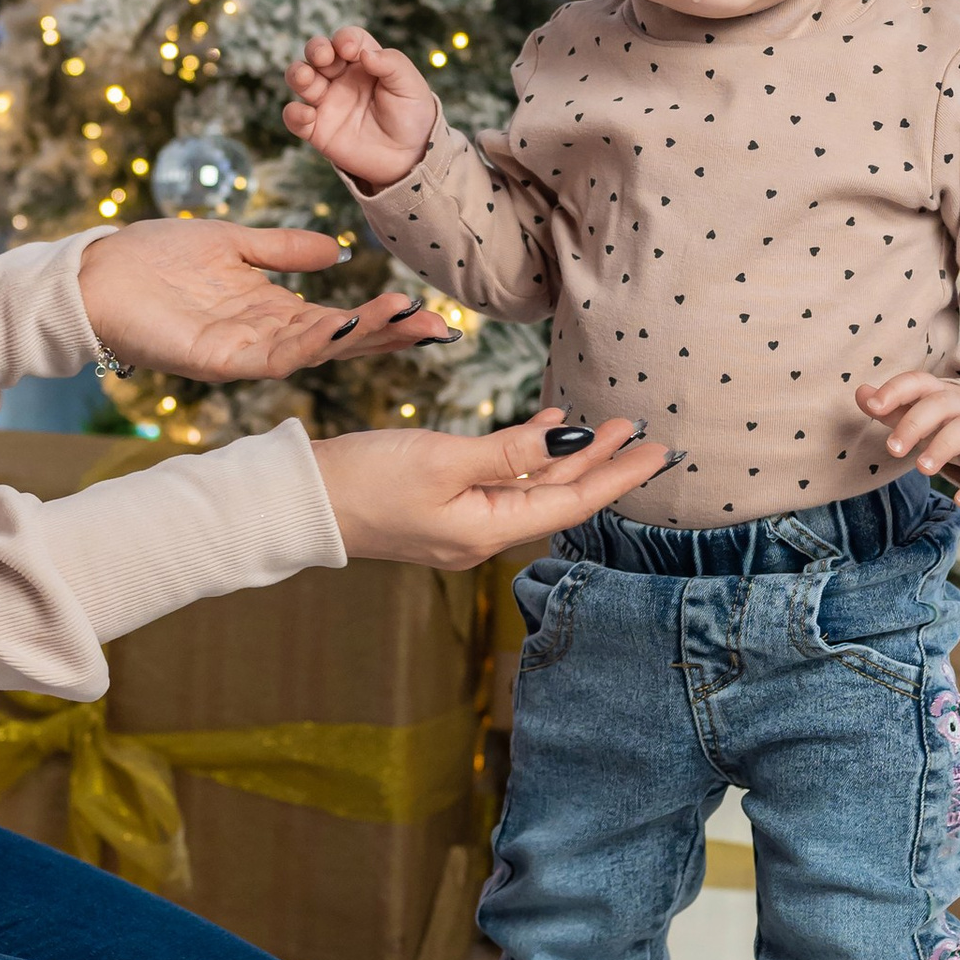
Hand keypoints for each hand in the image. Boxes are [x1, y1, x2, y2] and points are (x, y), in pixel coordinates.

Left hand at [79, 219, 450, 385]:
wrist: (95, 272)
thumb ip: (284, 250)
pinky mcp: (215, 360)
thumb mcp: (233, 242)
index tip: (427, 311)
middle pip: (338, 341)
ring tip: (403, 320)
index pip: (338, 320)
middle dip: (387, 336)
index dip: (381, 318)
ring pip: (314, 350)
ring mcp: (241, 353)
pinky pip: (272, 355)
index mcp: (269, 313)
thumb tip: (339, 250)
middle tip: (437, 327)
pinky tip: (342, 324)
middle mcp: (262, 339)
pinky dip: (310, 342)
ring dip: (360, 337)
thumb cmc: (153, 257)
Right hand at [281, 26, 439, 192]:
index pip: (347, 40)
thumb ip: (392, 64)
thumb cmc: (411, 116)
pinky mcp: (317, 129)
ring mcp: (327, 102)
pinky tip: (309, 115)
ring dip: (297, 73)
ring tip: (306, 78)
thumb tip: (365, 54)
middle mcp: (341, 78)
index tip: (351, 50)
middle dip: (316, 48)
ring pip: (300, 79)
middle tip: (324, 57)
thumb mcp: (410, 86)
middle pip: (317, 52)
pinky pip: (294, 117)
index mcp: (364, 62)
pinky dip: (294, 114)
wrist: (409, 158)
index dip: (345, 39)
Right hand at [315, 412, 671, 568]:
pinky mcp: (442, 509)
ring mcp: (462, 525)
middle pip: (558, 496)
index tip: (658, 451)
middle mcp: (482, 536)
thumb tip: (568, 438)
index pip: (572, 502)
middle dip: (599, 462)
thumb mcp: (441, 459)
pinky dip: (527, 455)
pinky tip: (543, 427)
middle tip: (639, 428)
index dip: (618, 475)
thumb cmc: (365, 480)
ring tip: (602, 423)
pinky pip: (503, 483)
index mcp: (488, 532)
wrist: (301, 501)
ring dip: (566, 455)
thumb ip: (508, 450)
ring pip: (532, 487)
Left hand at [855, 373, 959, 510]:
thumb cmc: (950, 425)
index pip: (917, 382)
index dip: (895, 391)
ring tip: (922, 469)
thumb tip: (860, 393)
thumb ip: (891, 408)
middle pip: (939, 405)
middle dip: (914, 425)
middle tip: (892, 450)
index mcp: (939, 393)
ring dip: (942, 448)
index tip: (874, 406)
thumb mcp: (922, 415)